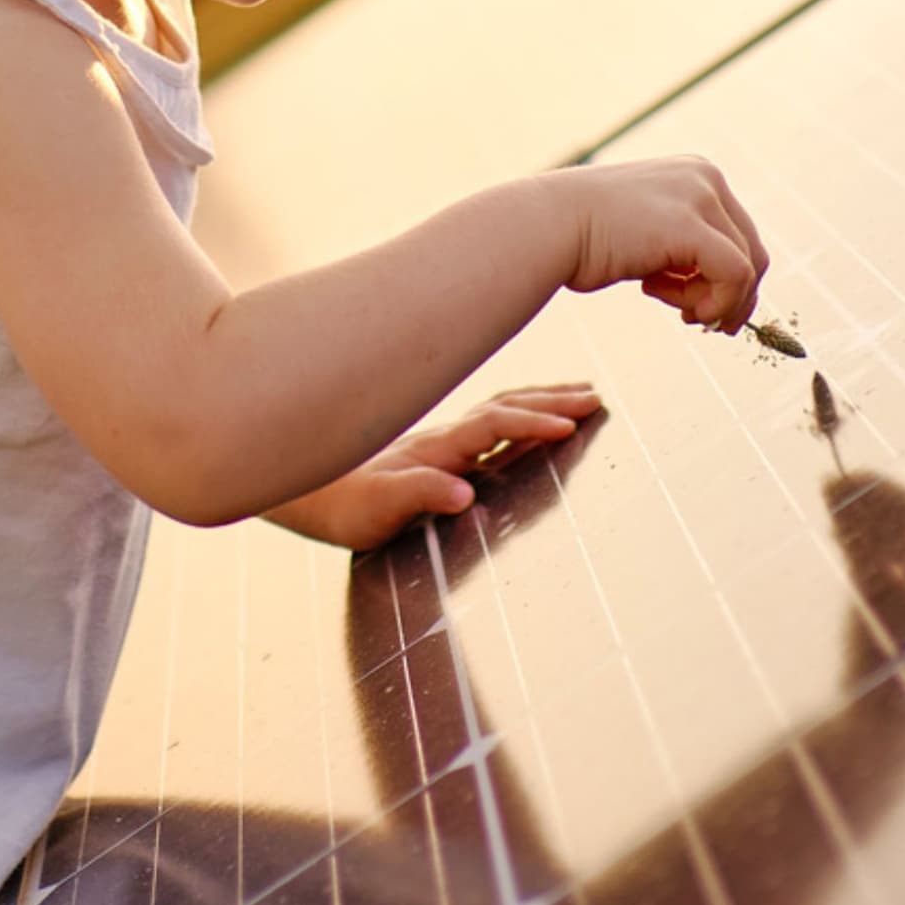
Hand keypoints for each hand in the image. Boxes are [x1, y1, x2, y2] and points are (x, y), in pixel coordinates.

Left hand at [270, 384, 603, 550]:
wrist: (308, 495)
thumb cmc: (341, 509)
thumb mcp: (376, 512)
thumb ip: (419, 496)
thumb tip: (465, 493)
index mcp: (435, 449)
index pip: (494, 424)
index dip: (533, 423)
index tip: (573, 424)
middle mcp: (442, 437)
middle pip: (505, 405)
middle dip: (552, 400)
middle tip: (596, 397)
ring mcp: (441, 440)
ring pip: (500, 407)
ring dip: (541, 399)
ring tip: (580, 393)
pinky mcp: (438, 450)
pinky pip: (490, 421)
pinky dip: (520, 411)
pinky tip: (531, 415)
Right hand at [560, 155, 766, 331]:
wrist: (547, 228)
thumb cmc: (586, 238)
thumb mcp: (649, 232)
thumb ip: (685, 247)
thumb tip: (719, 289)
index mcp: (697, 174)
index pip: (741, 235)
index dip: (729, 280)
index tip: (700, 307)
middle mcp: (705, 177)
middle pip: (753, 251)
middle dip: (731, 296)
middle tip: (701, 321)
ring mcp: (700, 196)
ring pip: (746, 267)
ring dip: (715, 302)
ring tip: (675, 310)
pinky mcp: (690, 226)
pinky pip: (734, 275)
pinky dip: (717, 303)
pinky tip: (677, 309)